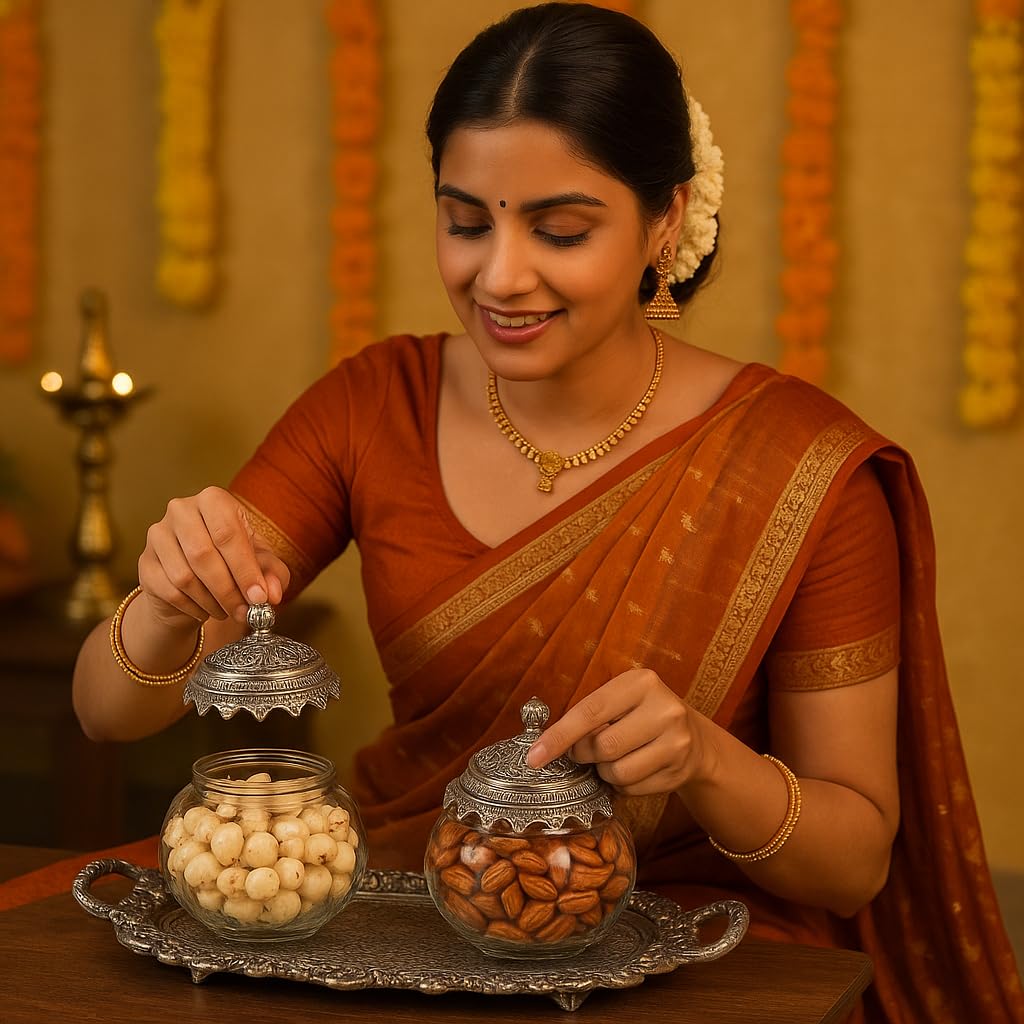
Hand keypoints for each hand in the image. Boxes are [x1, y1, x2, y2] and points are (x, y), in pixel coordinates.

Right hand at [138, 486, 290, 629]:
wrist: (193, 578)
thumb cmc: (232, 560)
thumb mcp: (260, 563)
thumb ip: (273, 574)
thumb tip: (272, 594)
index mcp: (213, 500)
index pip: (228, 534)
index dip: (245, 569)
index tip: (260, 597)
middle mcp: (181, 510)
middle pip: (203, 555)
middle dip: (229, 590)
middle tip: (246, 612)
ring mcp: (158, 535)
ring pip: (185, 576)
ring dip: (212, 601)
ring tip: (228, 610)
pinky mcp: (145, 562)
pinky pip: (170, 592)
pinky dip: (194, 607)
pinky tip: (206, 610)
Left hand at [525, 670, 708, 795]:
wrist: (695, 740)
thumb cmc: (641, 716)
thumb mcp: (620, 699)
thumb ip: (588, 713)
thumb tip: (543, 744)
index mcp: (641, 682)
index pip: (589, 711)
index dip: (558, 736)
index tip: (534, 757)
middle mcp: (664, 709)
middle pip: (602, 745)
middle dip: (584, 754)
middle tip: (585, 751)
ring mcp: (676, 741)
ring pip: (616, 771)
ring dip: (604, 771)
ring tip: (615, 757)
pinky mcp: (679, 770)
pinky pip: (632, 788)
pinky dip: (622, 784)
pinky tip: (633, 768)